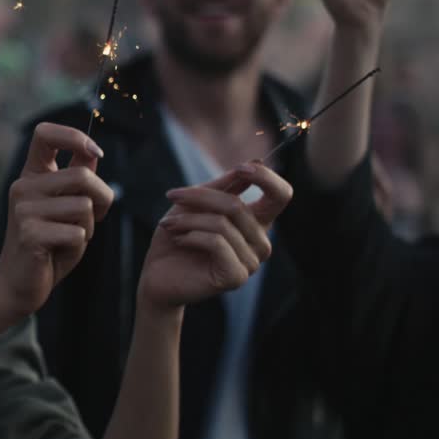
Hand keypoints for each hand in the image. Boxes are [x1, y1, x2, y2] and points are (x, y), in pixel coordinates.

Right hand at [0, 122, 112, 317]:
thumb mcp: (65, 209)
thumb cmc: (47, 247)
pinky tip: (58, 252)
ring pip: (84, 206)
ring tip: (69, 239)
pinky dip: (78, 245)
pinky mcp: (30, 233)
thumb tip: (92, 154)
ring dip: (89, 227)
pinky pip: (77, 232)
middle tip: (96, 218)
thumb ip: (76, 182)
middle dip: (103, 198)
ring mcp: (23, 210)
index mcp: (31, 176)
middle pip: (82, 176)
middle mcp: (23, 187)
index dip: (75, 136)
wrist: (18, 285)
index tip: (95, 153)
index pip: (45, 133)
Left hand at [139, 163, 291, 309]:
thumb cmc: (177, 235)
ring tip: (169, 224)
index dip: (266, 178)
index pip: (280, 195)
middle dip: (198, 197)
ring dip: (187, 219)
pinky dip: (191, 236)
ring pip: (222, 224)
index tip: (241, 168)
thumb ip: (224, 185)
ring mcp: (252, 261)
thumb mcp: (196, 203)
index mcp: (256, 221)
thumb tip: (255, 162)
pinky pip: (217, 243)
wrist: (157, 274)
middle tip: (172, 195)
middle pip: (236, 205)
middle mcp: (260, 241)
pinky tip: (179, 240)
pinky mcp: (236, 276)